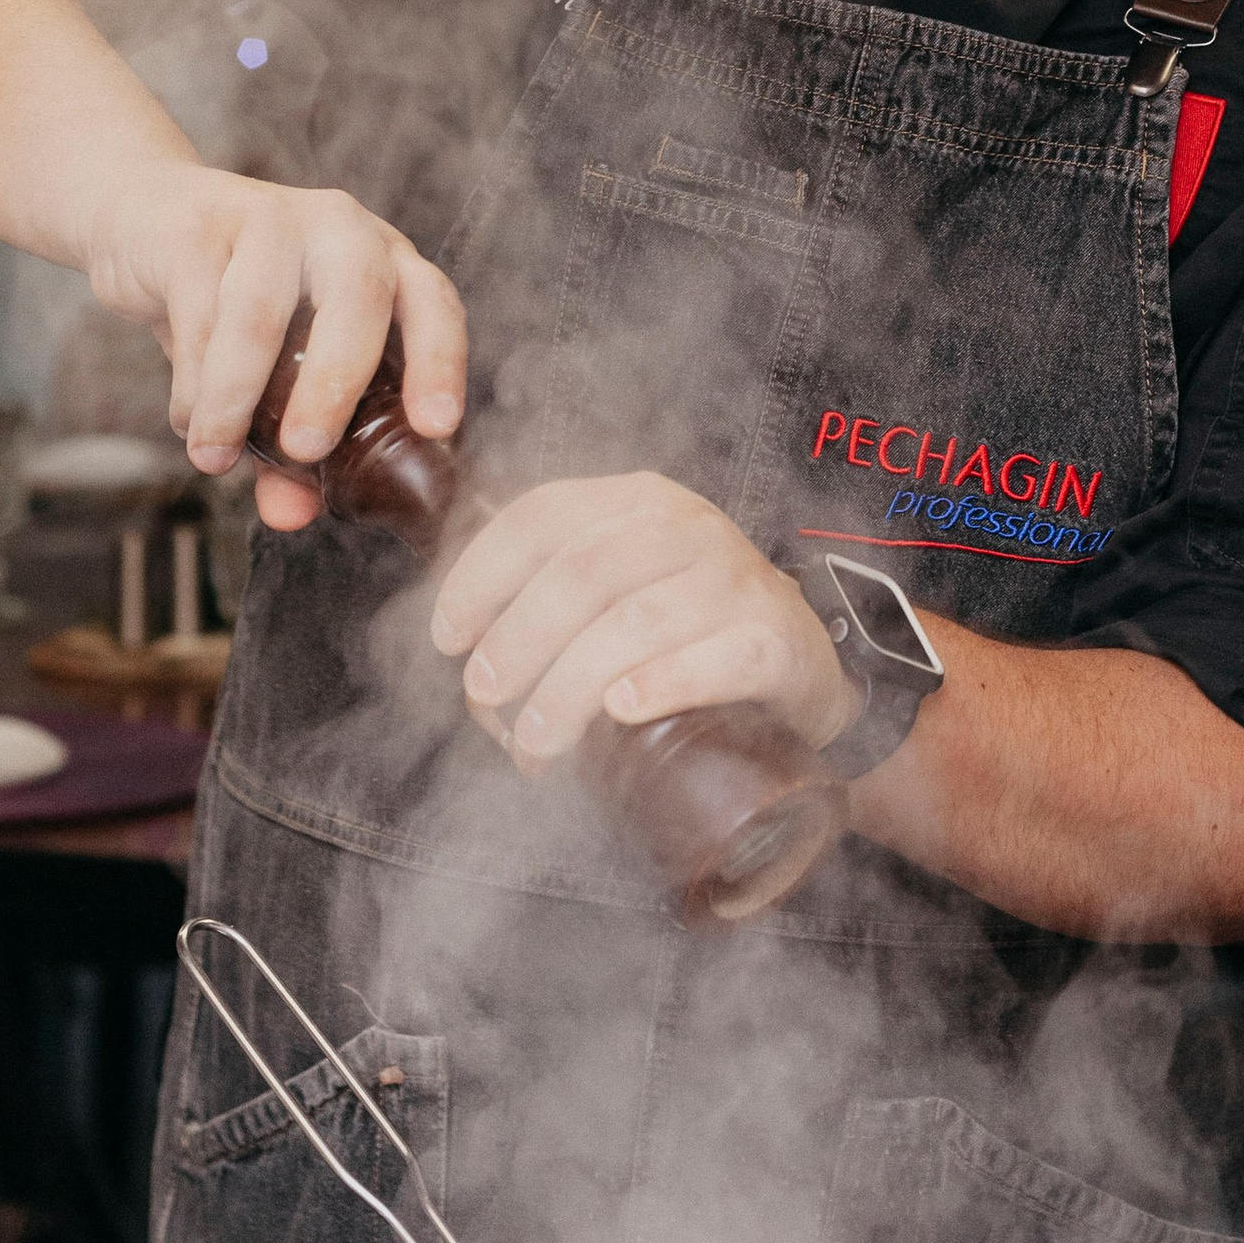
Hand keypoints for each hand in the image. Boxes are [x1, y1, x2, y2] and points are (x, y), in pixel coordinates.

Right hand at [79, 161, 464, 534]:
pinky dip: (192, 382)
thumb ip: (289, 443)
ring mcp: (271, 217)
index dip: (440, 363)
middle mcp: (340, 229)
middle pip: (359, 298)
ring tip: (216, 457)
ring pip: (260, 312)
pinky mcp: (199, 225)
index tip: (434, 426)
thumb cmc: (236, 303)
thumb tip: (291, 514)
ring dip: (236, 396)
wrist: (145, 218)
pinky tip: (188, 421)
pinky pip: (198, 312)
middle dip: (335, 383)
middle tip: (303, 451)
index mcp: (383, 262)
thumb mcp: (275, 370)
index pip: (433, 304)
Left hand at [428, 474, 859, 770]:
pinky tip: (621, 712)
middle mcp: (686, 526)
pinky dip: (661, 684)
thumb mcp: (615, 592)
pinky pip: (715, 657)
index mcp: (634, 501)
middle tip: (485, 699)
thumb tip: (460, 650)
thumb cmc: (682, 633)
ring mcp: (737, 579)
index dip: (480, 576)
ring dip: (569, 688)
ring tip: (537, 741)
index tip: (447, 638)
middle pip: (581, 574)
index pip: (540, 517)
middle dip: (517, 641)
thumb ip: (549, 598)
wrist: (796, 665)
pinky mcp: (776, 638)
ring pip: (634, 623)